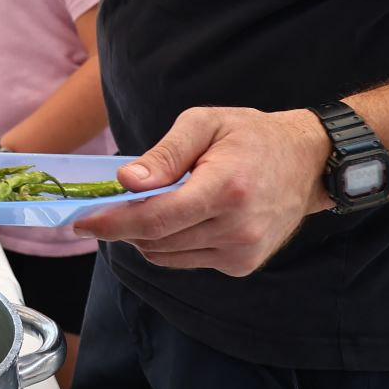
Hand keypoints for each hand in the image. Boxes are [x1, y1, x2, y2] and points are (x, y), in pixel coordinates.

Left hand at [73, 107, 330, 276]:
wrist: (307, 162)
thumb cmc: (251, 136)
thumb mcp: (204, 124)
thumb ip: (165, 153)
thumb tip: (127, 181)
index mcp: (225, 190)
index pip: (155, 219)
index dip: (113, 222)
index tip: (81, 222)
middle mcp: (236, 229)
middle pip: (155, 240)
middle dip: (123, 225)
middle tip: (107, 205)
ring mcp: (242, 252)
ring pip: (165, 255)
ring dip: (145, 235)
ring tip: (151, 204)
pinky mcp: (242, 264)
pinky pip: (185, 260)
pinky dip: (170, 242)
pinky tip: (181, 216)